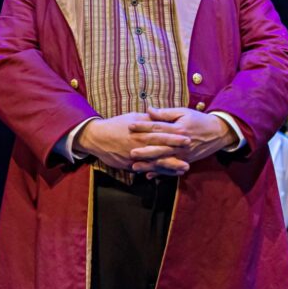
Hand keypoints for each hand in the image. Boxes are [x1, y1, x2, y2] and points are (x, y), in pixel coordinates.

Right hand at [74, 113, 190, 174]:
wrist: (97, 138)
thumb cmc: (115, 125)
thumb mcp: (132, 117)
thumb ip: (147, 118)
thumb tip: (159, 114)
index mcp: (140, 131)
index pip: (159, 132)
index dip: (173, 134)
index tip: (187, 135)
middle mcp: (138, 144)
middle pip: (160, 147)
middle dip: (175, 149)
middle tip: (190, 150)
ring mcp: (135, 156)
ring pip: (155, 161)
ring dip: (171, 165)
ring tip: (184, 168)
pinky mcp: (130, 165)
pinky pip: (146, 169)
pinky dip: (158, 172)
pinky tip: (169, 174)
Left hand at [127, 107, 236, 171]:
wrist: (218, 132)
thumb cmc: (199, 119)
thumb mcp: (183, 112)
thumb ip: (165, 113)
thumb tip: (149, 110)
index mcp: (178, 129)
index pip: (158, 127)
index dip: (143, 126)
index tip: (130, 126)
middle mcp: (180, 143)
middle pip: (159, 147)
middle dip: (144, 150)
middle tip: (130, 152)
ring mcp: (183, 154)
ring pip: (163, 160)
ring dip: (149, 165)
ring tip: (135, 167)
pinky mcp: (186, 161)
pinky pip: (171, 168)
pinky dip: (160, 173)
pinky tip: (149, 176)